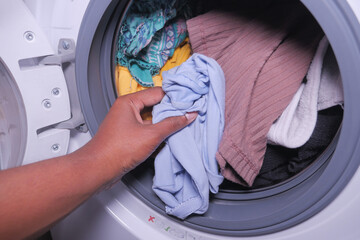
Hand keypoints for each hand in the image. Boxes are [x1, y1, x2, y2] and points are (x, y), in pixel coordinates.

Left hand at [80, 87, 196, 182]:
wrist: (98, 170)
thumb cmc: (117, 150)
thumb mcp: (151, 135)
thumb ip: (172, 124)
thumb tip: (188, 116)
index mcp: (129, 102)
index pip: (158, 93)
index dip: (174, 97)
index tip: (190, 102)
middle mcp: (126, 110)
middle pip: (155, 106)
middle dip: (170, 112)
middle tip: (187, 115)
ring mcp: (126, 123)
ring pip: (151, 119)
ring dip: (164, 124)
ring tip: (180, 126)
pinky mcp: (128, 136)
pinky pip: (146, 130)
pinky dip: (156, 134)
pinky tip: (167, 139)